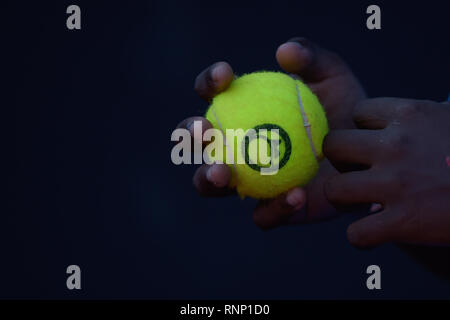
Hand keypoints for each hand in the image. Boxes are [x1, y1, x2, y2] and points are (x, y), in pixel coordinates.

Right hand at [177, 38, 365, 228]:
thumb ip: (311, 58)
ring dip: (208, 178)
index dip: (209, 83)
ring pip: (211, 185)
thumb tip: (284, 51)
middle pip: (198, 143)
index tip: (225, 76)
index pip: (213, 94)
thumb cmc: (344, 112)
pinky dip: (274, 207)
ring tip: (223, 171)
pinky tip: (296, 193)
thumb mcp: (334, 78)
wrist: (368, 157)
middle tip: (206, 130)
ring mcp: (249, 181)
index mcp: (242, 112)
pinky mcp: (270, 210)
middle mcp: (236, 147)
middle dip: (190, 134)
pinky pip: (262, 215)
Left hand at [324, 98, 449, 247]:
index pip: (358, 113)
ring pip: (334, 190)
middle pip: (333, 146)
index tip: (374, 143)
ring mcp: (396, 184)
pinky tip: (373, 234)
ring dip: (343, 199)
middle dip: (341, 160)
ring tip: (360, 204)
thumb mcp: (448, 120)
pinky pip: (356, 233)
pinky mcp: (403, 222)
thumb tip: (386, 123)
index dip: (362, 130)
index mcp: (409, 114)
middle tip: (357, 172)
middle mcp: (395, 145)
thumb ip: (416, 119)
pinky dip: (361, 238)